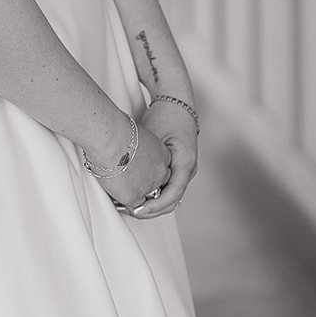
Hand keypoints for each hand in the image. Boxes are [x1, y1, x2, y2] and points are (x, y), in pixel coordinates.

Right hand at [95, 121, 172, 213]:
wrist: (110, 138)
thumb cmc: (117, 131)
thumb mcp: (137, 134)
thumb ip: (139, 146)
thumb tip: (128, 147)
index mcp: (163, 155)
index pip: (159, 170)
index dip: (146, 172)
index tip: (136, 171)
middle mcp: (160, 172)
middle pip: (155, 185)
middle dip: (142, 185)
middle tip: (128, 181)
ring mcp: (149, 186)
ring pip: (143, 197)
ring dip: (132, 193)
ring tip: (118, 185)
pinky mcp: (134, 197)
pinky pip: (130, 205)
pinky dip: (122, 200)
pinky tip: (114, 191)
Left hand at [122, 101, 197, 219]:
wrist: (176, 104)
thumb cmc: (164, 117)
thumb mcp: (153, 138)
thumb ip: (145, 160)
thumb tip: (126, 179)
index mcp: (185, 163)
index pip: (172, 195)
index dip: (153, 207)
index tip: (136, 210)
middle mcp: (189, 170)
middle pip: (171, 201)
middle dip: (150, 210)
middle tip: (128, 212)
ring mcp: (185, 171)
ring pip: (169, 197)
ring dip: (151, 204)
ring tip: (129, 206)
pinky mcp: (178, 169)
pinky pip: (167, 189)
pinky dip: (154, 195)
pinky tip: (137, 195)